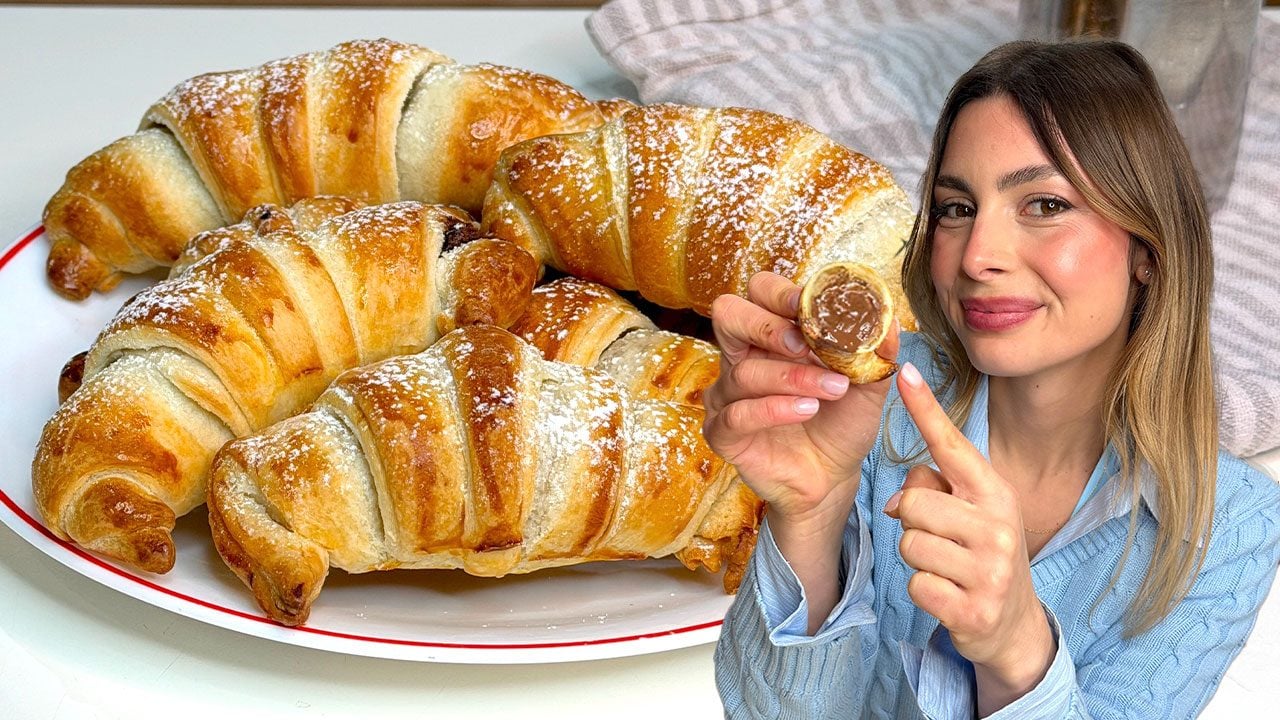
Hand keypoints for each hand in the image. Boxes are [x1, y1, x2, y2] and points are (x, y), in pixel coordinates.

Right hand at [702, 272, 898, 527]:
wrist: (834, 477)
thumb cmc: (841, 423)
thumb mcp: (867, 385)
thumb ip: (875, 352)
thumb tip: (890, 319)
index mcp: (772, 335)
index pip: (759, 292)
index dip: (780, 292)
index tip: (811, 305)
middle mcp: (743, 357)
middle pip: (729, 314)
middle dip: (766, 324)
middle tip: (804, 343)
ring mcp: (728, 394)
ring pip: (744, 372)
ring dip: (792, 377)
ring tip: (832, 389)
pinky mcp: (723, 433)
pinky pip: (736, 415)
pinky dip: (773, 409)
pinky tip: (805, 410)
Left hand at [886, 362, 1054, 713]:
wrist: (1014, 626)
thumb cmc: (980, 556)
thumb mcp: (966, 516)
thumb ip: (931, 491)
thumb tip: (899, 501)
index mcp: (994, 492)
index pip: (952, 444)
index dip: (925, 408)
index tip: (903, 371)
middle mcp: (999, 525)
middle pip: (915, 502)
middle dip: (913, 523)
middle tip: (941, 542)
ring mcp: (991, 570)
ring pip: (910, 543)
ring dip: (917, 559)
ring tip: (947, 568)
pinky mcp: (975, 610)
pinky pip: (916, 585)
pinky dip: (923, 592)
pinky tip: (948, 596)